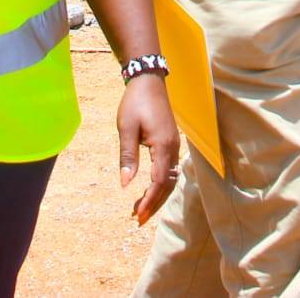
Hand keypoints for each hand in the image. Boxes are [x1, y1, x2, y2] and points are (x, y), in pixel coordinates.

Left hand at [118, 74, 180, 225]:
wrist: (148, 80)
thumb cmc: (135, 102)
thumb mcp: (126, 128)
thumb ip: (128, 156)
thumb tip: (126, 184)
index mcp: (163, 146)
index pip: (159, 181)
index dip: (149, 200)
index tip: (137, 214)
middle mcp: (173, 149)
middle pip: (167, 184)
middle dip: (154, 203)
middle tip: (138, 219)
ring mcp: (174, 146)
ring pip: (170, 179)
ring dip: (157, 196)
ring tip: (141, 209)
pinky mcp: (171, 143)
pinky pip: (169, 170)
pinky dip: (160, 184)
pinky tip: (149, 189)